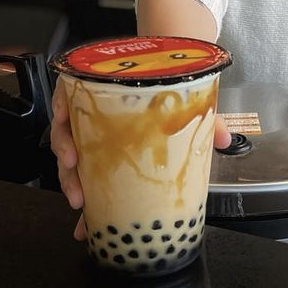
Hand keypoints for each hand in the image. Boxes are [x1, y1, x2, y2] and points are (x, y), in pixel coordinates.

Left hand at [49, 83, 230, 240]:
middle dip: (72, 184)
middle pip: (73, 166)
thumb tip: (226, 140)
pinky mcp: (78, 86)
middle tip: (80, 199)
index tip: (83, 231)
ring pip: (63, 137)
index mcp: (114, 152)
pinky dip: (62, 106)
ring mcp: (83, 114)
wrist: (159, 56)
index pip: (96, 187)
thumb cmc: (166, 93)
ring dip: (64, 151)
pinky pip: (62, 97)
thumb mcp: (188, 115)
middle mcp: (94, 137)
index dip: (86, 212)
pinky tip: (66, 114)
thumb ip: (206, 128)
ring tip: (74, 160)